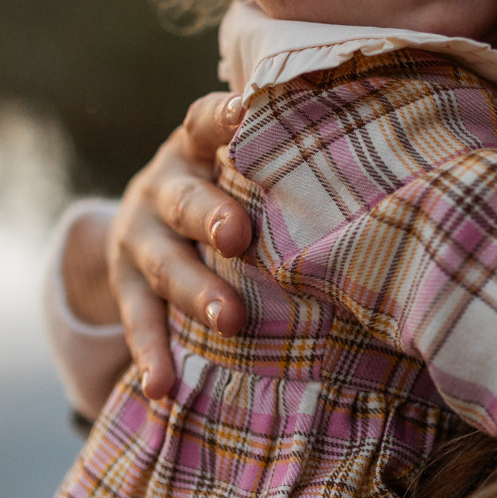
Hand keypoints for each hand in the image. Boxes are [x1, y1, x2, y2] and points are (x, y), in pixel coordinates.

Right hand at [107, 92, 252, 397]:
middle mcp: (161, 187)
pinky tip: (163, 386)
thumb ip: (275, 161)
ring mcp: (138, 238)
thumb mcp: (233, 164)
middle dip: (211, 217)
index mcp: (193, 148)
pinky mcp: (125, 286)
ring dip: (196, 292)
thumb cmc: (223, 189)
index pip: (203, 123)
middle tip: (239, 237)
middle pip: (185, 201)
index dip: (221, 116)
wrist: (144, 224)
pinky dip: (151, 353)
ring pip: (165, 264)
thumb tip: (371, 163)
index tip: (243, 111)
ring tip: (229, 321)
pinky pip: (138, 321)